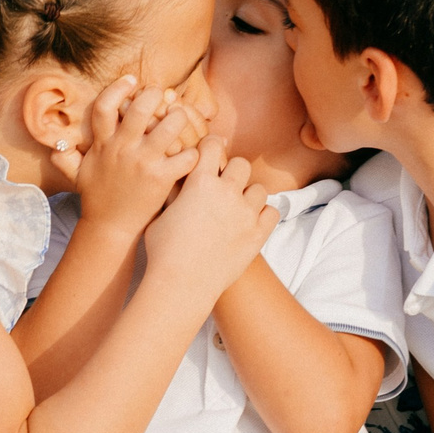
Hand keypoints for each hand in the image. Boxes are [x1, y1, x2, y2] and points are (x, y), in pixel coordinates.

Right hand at [53, 75, 205, 235]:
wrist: (110, 228)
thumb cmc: (97, 198)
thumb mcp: (78, 175)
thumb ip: (67, 157)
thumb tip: (56, 144)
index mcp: (103, 144)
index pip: (105, 106)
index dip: (119, 88)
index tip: (133, 79)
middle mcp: (123, 149)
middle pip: (141, 109)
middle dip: (155, 95)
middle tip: (163, 94)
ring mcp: (143, 162)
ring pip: (169, 126)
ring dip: (179, 117)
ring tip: (181, 118)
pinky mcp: (161, 178)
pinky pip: (186, 156)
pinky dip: (193, 152)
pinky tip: (191, 152)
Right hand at [142, 138, 276, 300]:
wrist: (182, 285)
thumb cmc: (164, 252)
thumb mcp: (161, 214)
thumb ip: (175, 191)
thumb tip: (178, 174)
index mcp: (200, 183)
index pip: (212, 146)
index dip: (210, 147)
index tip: (209, 155)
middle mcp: (227, 193)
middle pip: (241, 164)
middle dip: (232, 172)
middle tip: (223, 187)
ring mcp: (246, 214)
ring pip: (259, 189)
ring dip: (249, 195)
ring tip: (236, 209)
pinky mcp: (259, 234)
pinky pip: (272, 211)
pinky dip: (263, 215)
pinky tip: (249, 223)